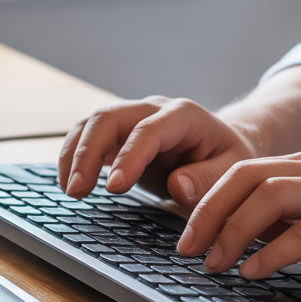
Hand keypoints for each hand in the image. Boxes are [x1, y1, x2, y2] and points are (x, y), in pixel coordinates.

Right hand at [57, 97, 257, 204]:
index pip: (148, 131)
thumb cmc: (227, 158)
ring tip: (69, 191)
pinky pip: (86, 136)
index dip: (129, 158)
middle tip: (77, 191)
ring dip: (74, 155)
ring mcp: (131, 118)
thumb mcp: (232, 169)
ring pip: (90, 124)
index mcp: (183, 115)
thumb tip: (177, 186)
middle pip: (108, 119)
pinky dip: (73, 157)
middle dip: (87, 154)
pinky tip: (69, 183)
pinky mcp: (117, 134)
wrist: (221, 144)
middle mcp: (152, 110)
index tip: (114, 188)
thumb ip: (208, 178)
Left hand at [177, 151, 300, 289]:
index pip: (240, 173)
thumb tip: (228, 236)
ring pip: (271, 199)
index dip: (205, 202)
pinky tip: (253, 272)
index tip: (183, 236)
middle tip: (187, 251)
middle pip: (247, 179)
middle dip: (209, 215)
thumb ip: (281, 219)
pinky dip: (273, 252)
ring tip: (214, 265)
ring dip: (234, 233)